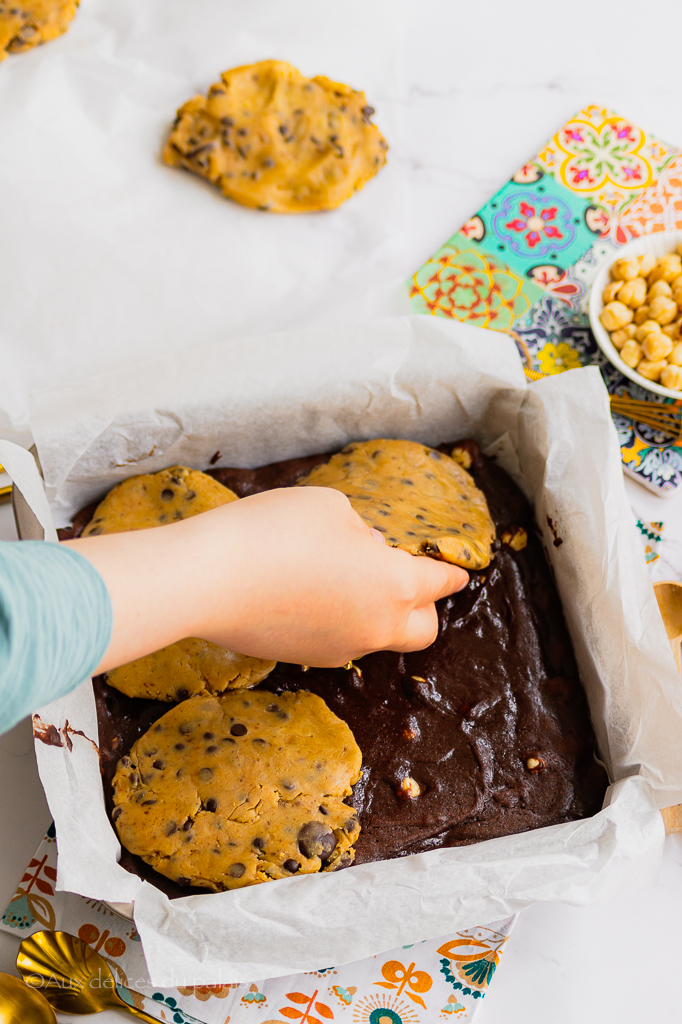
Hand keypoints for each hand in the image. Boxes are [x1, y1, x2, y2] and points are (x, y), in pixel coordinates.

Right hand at [65, 486, 467, 671]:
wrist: (209, 579)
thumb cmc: (275, 530)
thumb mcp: (331, 507)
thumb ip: (362, 531)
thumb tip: (366, 551)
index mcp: (394, 583)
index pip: (437, 582)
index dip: (450, 573)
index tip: (458, 572)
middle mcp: (376, 625)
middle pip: (423, 630)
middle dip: (423, 606)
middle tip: (404, 581)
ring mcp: (341, 649)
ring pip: (378, 637)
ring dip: (377, 613)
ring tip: (342, 579)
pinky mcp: (307, 658)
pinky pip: (341, 642)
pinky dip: (341, 622)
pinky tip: (309, 596)